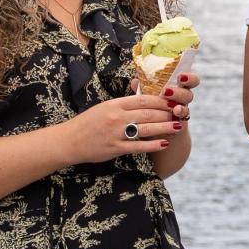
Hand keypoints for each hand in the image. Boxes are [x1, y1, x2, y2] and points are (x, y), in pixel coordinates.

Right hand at [63, 93, 183, 163]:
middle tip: (179, 113)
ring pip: (147, 129)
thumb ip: (123, 105)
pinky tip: (164, 143)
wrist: (69, 140)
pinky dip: (153, 145)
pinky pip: (139, 146)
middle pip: (148, 113)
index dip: (160, 100)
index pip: (142, 99)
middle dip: (167, 113)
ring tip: (177, 126)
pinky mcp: (115, 148)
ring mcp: (116, 133)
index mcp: (114, 104)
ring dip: (165, 127)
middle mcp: (116, 117)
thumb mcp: (104, 107)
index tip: (172, 101)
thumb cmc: (87, 123)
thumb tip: (142, 101)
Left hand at [132, 70, 200, 122]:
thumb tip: (135, 81)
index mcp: (176, 88)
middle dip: (179, 93)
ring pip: (186, 108)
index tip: (181, 76)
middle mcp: (181, 100)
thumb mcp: (147, 97)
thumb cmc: (151, 108)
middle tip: (166, 91)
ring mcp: (181, 113)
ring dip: (181, 108)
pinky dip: (176, 121)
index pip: (189, 81)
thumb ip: (144, 89)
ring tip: (175, 109)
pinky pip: (181, 123)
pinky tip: (173, 119)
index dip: (189, 78)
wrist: (154, 131)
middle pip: (188, 94)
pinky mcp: (180, 125)